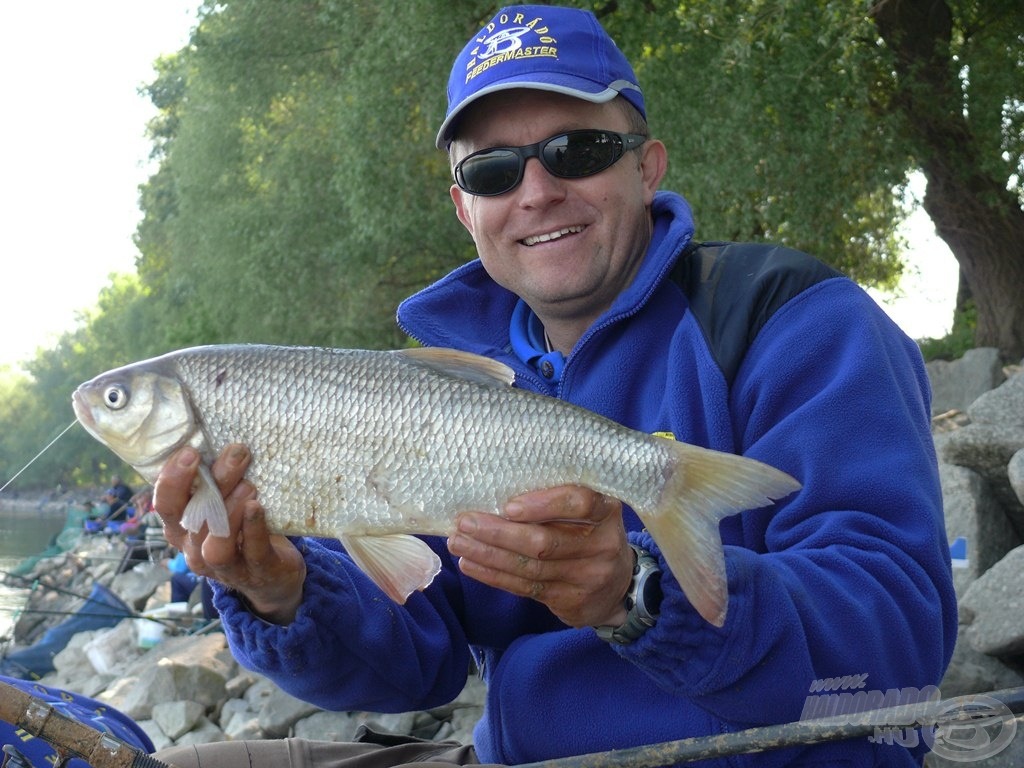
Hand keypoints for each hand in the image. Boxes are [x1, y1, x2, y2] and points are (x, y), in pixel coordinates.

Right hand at [152, 444, 306, 623]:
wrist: (272, 576)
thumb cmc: (242, 528)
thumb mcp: (223, 504)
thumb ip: (216, 481)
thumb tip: (222, 438)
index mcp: (182, 530)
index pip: (166, 506)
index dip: (172, 480)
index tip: (190, 451)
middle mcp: (195, 551)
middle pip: (194, 519)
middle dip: (211, 483)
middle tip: (235, 453)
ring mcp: (224, 567)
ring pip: (217, 544)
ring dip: (231, 510)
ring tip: (249, 484)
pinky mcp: (257, 571)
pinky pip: (251, 551)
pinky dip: (253, 527)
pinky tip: (257, 507)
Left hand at [447, 486, 632, 627]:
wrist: (618, 587)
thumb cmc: (591, 534)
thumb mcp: (590, 510)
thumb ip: (558, 498)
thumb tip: (498, 487)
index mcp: (606, 511)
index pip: (579, 503)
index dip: (543, 504)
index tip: (508, 505)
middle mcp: (601, 545)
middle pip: (545, 542)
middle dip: (499, 533)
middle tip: (465, 522)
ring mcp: (587, 577)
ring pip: (529, 567)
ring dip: (488, 555)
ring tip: (458, 542)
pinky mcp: (570, 600)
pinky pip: (525, 588)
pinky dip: (493, 575)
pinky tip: (471, 563)